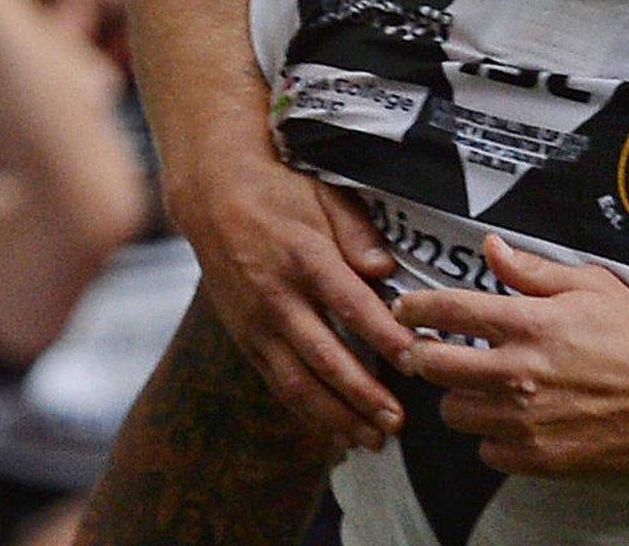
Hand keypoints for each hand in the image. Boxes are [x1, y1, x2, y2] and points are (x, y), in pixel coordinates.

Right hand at [173, 152, 414, 449]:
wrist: (211, 194)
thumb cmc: (281, 190)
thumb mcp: (325, 195)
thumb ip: (358, 233)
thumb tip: (386, 271)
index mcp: (304, 257)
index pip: (351, 305)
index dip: (385, 336)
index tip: (417, 359)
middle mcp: (276, 297)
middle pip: (324, 357)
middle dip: (363, 395)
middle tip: (398, 421)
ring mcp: (256, 322)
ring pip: (296, 382)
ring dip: (335, 416)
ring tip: (372, 440)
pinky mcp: (244, 337)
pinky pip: (277, 382)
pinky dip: (306, 410)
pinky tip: (335, 429)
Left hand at [393, 237, 628, 474]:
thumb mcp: (591, 286)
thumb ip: (533, 271)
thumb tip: (491, 248)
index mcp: (530, 324)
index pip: (449, 310)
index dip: (416, 307)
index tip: (405, 309)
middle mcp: (518, 372)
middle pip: (433, 365)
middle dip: (423, 354)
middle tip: (433, 351)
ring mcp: (524, 419)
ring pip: (454, 411)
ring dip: (461, 397)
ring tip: (483, 387)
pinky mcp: (536, 456)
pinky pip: (486, 450)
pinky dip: (493, 437)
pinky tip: (513, 421)